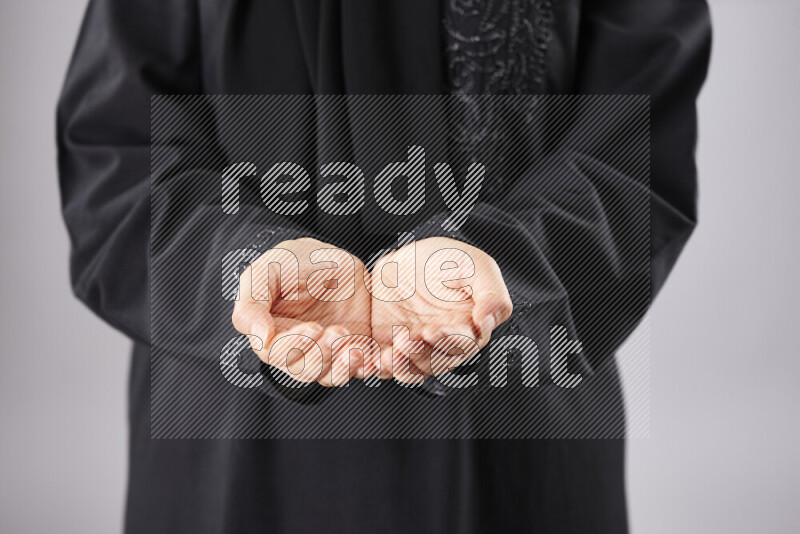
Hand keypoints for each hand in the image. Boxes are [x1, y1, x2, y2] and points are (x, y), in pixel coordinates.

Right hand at [232, 238, 371, 386]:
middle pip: (304, 370)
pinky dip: (366, 368)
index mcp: (272, 334)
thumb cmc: (292, 262)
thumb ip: (252, 304)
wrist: (331, 256)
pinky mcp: (352, 349)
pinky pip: (359, 369)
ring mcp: (326, 352)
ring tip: (355, 346)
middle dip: (322, 355)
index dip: (295, 346)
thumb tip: (259, 338)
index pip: (277, 354)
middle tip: (338, 332)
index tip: (313, 327)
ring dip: (343, 366)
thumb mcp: (265, 272)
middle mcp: (298, 349)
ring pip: (330, 375)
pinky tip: (372, 358)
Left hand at [369, 237, 512, 383]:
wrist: (406, 254)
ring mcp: (416, 346)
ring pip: (412, 369)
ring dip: (401, 365)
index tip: (434, 331)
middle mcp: (443, 342)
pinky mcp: (390, 345)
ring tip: (390, 352)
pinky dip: (379, 366)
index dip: (448, 341)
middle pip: (437, 362)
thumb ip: (491, 293)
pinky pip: (386, 364)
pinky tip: (374, 359)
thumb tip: (488, 320)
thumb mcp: (476, 265)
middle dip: (421, 354)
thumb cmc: (448, 259)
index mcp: (468, 327)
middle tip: (407, 339)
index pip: (463, 344)